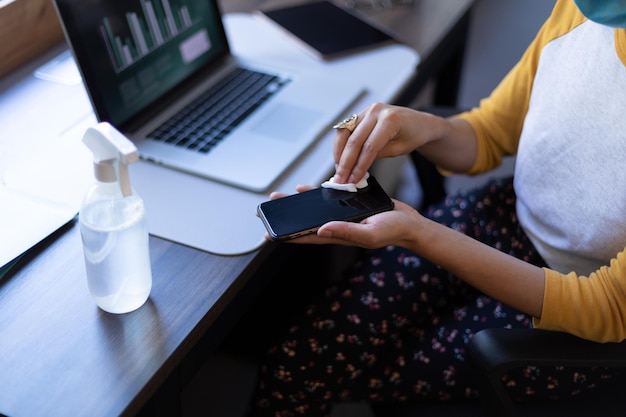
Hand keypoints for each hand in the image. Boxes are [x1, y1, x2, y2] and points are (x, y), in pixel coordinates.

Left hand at [264, 188, 422, 249]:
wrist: (409, 223)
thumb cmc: (392, 231)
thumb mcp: (370, 233)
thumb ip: (346, 232)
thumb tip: (320, 229)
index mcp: (338, 235)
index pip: (306, 237)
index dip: (287, 236)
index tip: (268, 232)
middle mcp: (336, 226)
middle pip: (305, 223)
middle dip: (287, 217)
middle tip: (267, 209)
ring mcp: (341, 217)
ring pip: (314, 211)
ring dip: (298, 205)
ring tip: (281, 197)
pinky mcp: (348, 206)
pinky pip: (328, 200)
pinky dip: (316, 194)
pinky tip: (306, 189)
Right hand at [333, 103, 440, 183]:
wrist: (419, 122)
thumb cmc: (413, 135)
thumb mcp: (398, 150)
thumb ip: (376, 156)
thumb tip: (356, 169)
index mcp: (390, 120)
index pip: (369, 147)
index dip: (358, 166)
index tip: (352, 180)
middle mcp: (376, 111)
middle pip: (354, 140)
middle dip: (345, 163)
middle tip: (340, 179)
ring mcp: (367, 110)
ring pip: (344, 133)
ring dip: (338, 153)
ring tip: (338, 170)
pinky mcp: (361, 113)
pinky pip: (345, 129)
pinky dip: (341, 144)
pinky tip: (340, 158)